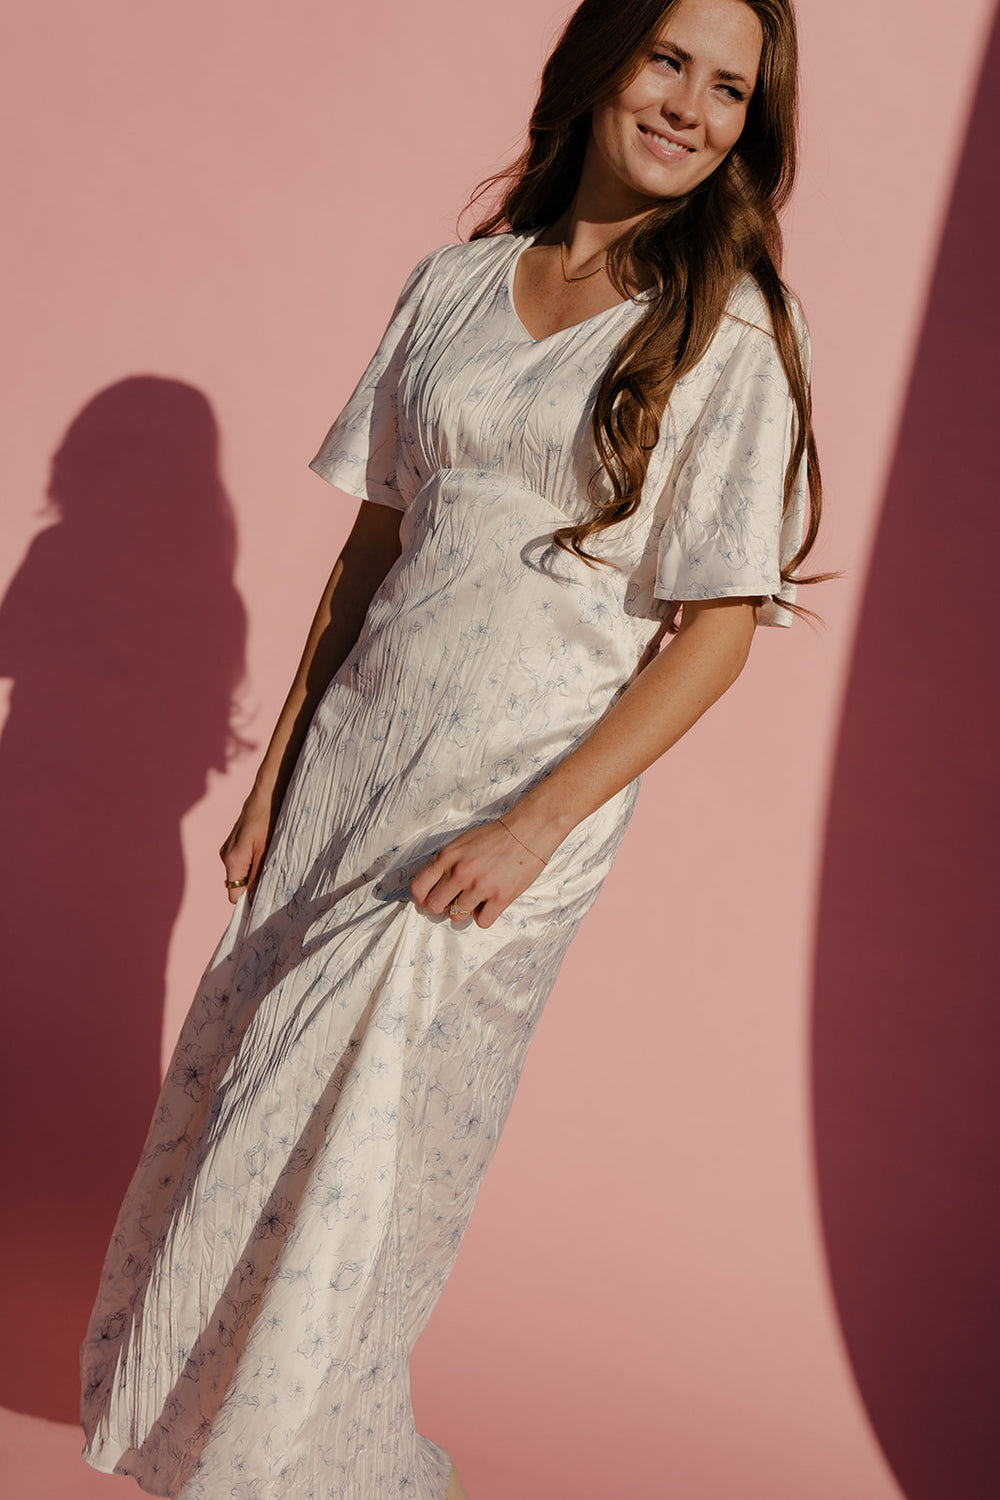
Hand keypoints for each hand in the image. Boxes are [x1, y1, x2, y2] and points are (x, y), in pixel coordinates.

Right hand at [219, 787, 274, 903]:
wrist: (268, 791)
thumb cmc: (269, 819)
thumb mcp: (268, 851)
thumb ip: (259, 876)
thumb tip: (254, 900)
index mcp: (232, 860)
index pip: (234, 895)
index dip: (249, 900)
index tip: (266, 900)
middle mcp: (226, 855)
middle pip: (237, 884)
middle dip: (254, 885)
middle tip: (275, 879)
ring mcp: (229, 848)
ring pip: (241, 872)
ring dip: (256, 872)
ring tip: (273, 861)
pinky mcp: (235, 841)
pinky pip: (243, 860)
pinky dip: (254, 861)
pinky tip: (268, 851)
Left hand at [410, 817, 547, 928]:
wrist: (529, 831)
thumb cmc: (496, 836)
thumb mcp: (462, 843)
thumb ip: (446, 863)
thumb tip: (433, 887)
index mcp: (447, 857)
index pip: (418, 887)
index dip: (422, 897)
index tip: (429, 898)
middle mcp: (460, 873)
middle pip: (435, 906)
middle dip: (443, 905)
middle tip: (454, 899)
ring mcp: (480, 887)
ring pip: (457, 916)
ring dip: (465, 910)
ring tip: (477, 897)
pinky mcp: (500, 898)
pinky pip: (481, 922)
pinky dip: (485, 915)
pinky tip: (490, 902)